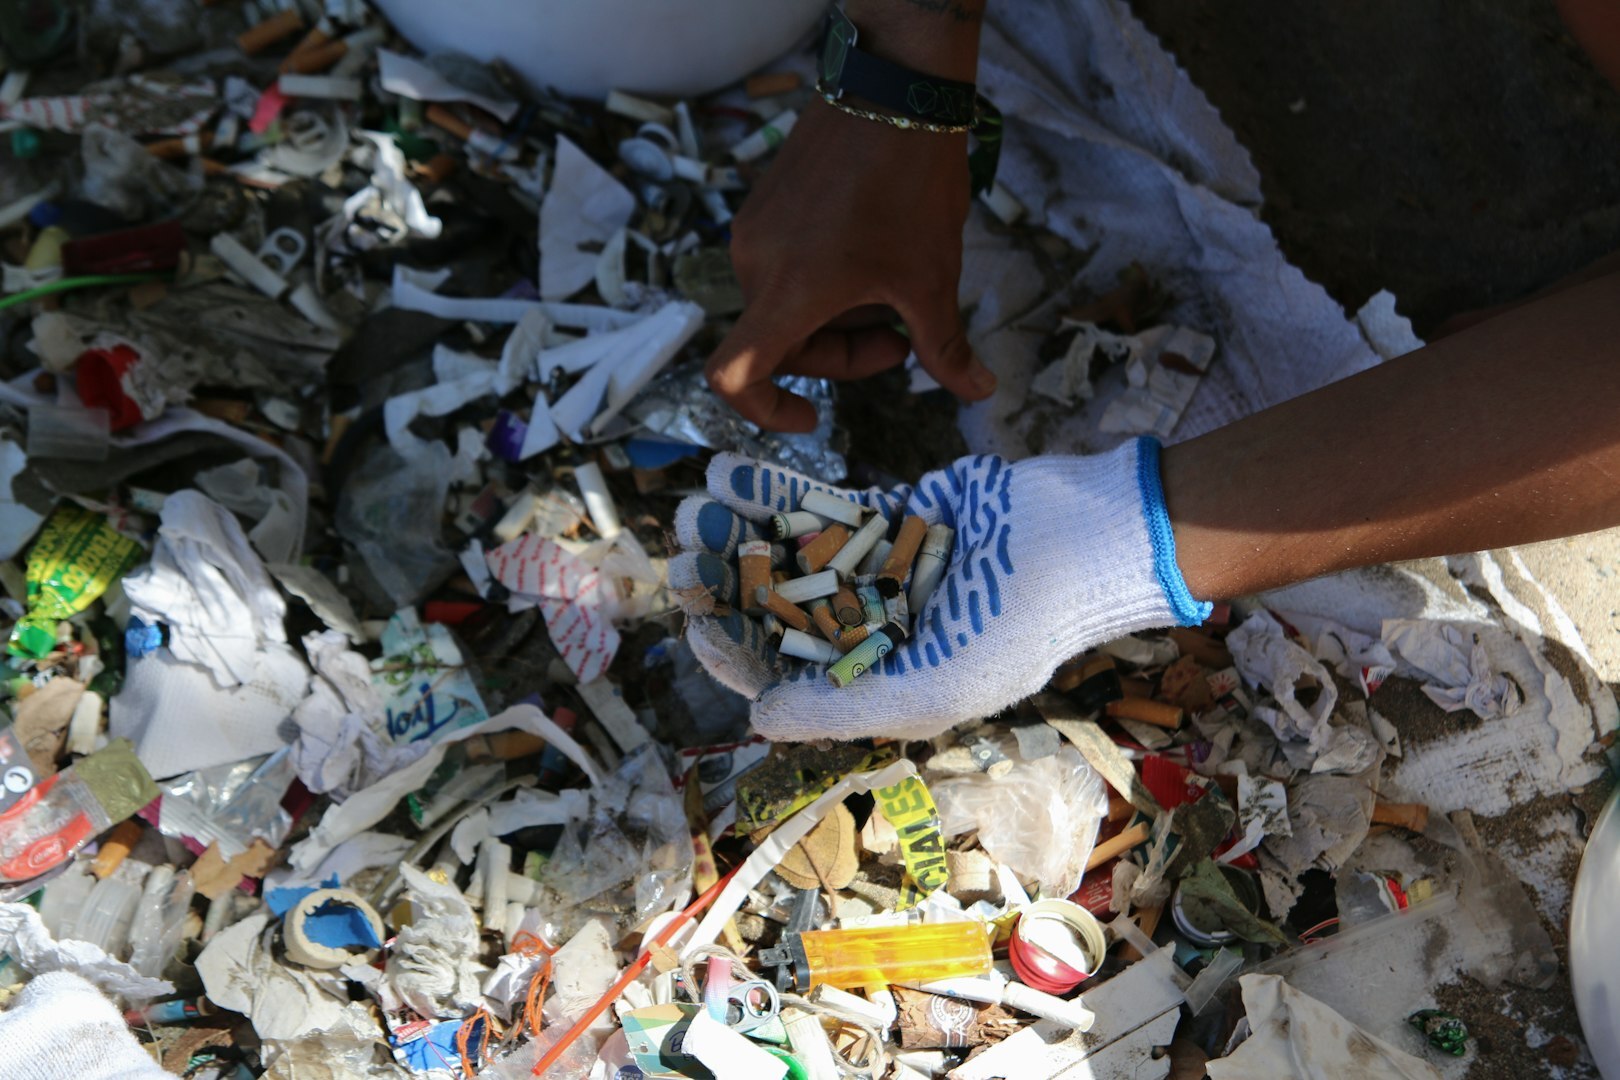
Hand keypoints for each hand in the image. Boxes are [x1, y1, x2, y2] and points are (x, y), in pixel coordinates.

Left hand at [668, 445, 1210, 740]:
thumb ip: (841, 707)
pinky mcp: (895, 516)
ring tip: (693, 511)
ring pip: (793, 555)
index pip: (789, 674)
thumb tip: (758, 718)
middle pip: (780, 610)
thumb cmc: (1014, 629)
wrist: (1083, 539)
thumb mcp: (930, 689)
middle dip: (728, 586)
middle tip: (680, 556)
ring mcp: (882, 569)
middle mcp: (875, 628)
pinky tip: (732, 475)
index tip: (696, 627)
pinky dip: (777, 495)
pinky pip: (824, 508)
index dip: (738, 653)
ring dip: (741, 535)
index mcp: (881, 679)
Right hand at [705, 100, 996, 432]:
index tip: (812, 416)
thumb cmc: (911, 182)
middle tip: (902, 339)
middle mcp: (755, 264)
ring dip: (837, 316)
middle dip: (841, 354)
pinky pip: (784, 266)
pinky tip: (872, 251)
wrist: (894, 84)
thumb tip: (978, 392)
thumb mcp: (933, 277)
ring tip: (894, 282)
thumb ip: (945, 347)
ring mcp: (755, 231)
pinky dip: (824, 282)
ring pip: (787, 305)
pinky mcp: (764, 205)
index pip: (734, 375)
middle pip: (780, 344)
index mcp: (789, 292)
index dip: (764, 410)